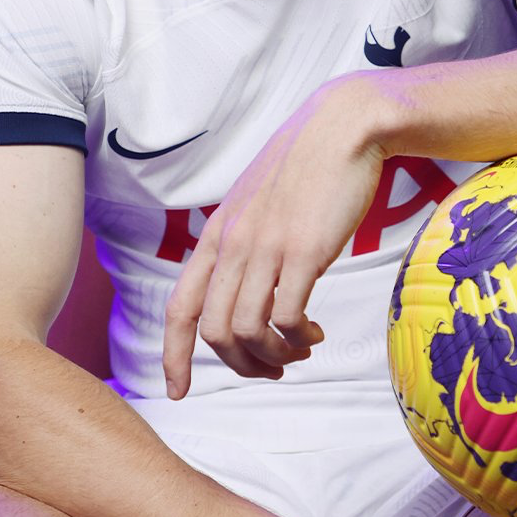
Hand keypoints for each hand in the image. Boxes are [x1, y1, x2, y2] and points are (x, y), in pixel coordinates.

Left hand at [163, 75, 388, 397]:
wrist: (344, 126)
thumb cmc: (306, 164)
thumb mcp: (256, 201)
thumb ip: (243, 240)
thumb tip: (244, 285)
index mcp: (217, 234)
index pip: (180, 308)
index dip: (173, 356)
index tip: (177, 391)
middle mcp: (234, 244)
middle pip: (214, 332)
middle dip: (240, 366)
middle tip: (271, 370)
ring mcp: (267, 248)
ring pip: (248, 331)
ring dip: (274, 355)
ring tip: (299, 351)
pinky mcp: (304, 251)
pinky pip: (288, 316)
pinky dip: (299, 338)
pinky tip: (315, 332)